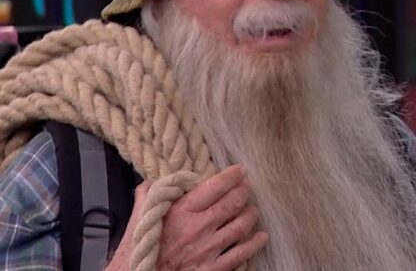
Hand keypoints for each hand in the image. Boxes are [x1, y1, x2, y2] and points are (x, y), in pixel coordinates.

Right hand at [106, 165, 267, 270]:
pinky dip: (254, 243)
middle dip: (244, 191)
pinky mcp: (213, 269)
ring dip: (251, 215)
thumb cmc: (139, 250)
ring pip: (242, 225)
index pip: (216, 186)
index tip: (241, 170)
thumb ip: (149, 196)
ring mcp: (208, 249)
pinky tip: (260, 237)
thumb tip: (155, 180)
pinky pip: (242, 254)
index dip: (233, 175)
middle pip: (234, 202)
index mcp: (182, 211)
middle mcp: (199, 228)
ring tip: (253, 210)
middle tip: (247, 187)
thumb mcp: (140, 218)